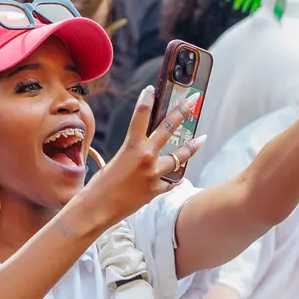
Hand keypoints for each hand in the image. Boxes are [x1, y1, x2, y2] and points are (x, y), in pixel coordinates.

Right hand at [80, 84, 200, 229]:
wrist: (97, 209)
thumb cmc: (99, 185)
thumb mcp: (115, 161)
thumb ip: (132, 152)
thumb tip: (145, 149)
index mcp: (131, 146)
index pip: (141, 115)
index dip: (147, 99)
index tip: (152, 89)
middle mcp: (146, 157)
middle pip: (168, 128)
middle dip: (183, 111)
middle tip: (194, 100)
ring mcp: (154, 174)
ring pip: (180, 157)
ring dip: (192, 147)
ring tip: (202, 139)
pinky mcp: (156, 190)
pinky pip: (170, 183)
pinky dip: (173, 180)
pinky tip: (180, 178)